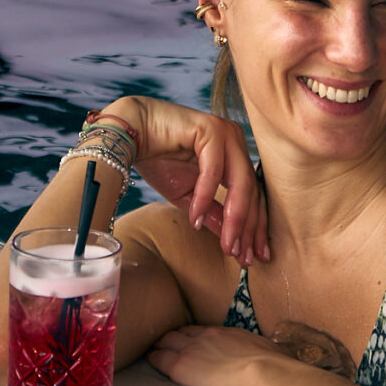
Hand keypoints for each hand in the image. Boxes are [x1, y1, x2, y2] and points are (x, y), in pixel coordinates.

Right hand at [98, 96, 269, 264]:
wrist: (130, 133)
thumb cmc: (158, 159)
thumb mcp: (189, 197)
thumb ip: (212, 214)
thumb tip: (232, 243)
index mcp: (235, 156)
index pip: (253, 196)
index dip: (254, 228)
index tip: (253, 257)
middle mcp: (235, 142)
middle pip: (252, 191)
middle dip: (249, 229)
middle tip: (244, 257)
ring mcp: (225, 133)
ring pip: (240, 182)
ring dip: (234, 219)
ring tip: (228, 246)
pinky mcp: (209, 128)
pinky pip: (213, 169)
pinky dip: (205, 197)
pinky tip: (195, 219)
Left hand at [145, 323, 276, 385]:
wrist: (262, 373)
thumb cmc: (270, 364)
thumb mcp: (262, 350)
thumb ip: (252, 352)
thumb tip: (258, 356)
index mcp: (225, 333)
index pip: (200, 332)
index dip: (192, 336)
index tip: (189, 342)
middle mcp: (205, 337)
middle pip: (180, 333)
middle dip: (172, 339)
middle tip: (166, 344)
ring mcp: (191, 350)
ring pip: (167, 342)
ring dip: (161, 346)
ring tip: (155, 350)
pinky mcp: (182, 366)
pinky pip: (161, 359)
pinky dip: (154, 358)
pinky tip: (150, 359)